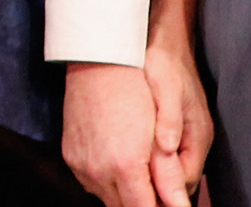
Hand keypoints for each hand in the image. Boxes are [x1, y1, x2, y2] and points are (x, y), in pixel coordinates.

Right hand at [63, 62, 188, 206]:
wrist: (99, 59)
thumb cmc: (136, 88)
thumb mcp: (162, 130)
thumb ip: (170, 175)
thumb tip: (180, 204)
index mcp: (125, 166)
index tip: (172, 202)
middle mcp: (98, 172)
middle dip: (146, 202)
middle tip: (161, 187)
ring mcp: (81, 165)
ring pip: (108, 199)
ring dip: (126, 195)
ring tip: (142, 172)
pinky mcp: (71, 157)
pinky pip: (92, 183)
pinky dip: (108, 182)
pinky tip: (120, 162)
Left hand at [142, 35, 210, 203]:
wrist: (165, 39)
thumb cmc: (164, 61)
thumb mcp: (166, 88)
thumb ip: (169, 120)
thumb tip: (168, 148)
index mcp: (198, 134)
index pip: (183, 178)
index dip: (162, 191)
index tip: (138, 195)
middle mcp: (195, 140)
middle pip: (178, 180)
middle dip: (156, 189)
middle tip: (126, 192)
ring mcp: (186, 136)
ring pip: (170, 171)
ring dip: (151, 179)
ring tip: (125, 183)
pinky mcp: (174, 130)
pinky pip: (164, 158)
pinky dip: (148, 164)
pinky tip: (129, 162)